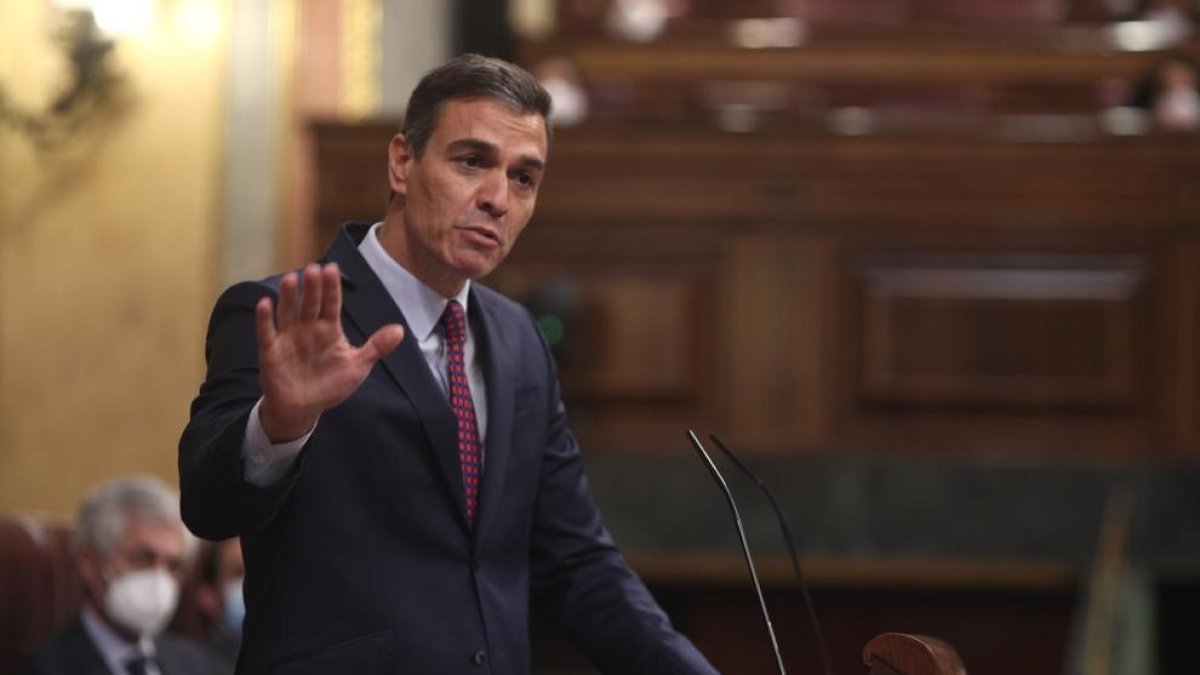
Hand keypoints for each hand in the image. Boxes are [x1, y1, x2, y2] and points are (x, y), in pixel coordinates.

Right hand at [255, 263, 404, 441]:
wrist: (304, 408)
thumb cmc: (330, 384)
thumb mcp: (357, 366)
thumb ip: (376, 347)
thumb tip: (400, 330)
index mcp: (329, 329)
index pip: (331, 304)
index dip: (331, 288)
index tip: (332, 268)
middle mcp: (308, 328)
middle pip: (310, 304)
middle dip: (312, 288)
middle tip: (313, 269)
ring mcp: (288, 338)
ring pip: (288, 313)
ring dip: (289, 297)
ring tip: (291, 278)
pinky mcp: (271, 351)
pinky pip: (267, 333)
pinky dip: (265, 320)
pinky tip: (264, 304)